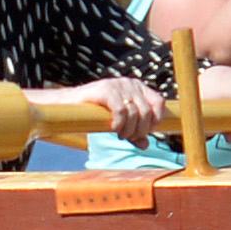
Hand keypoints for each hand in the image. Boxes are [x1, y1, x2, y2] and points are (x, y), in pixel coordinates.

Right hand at [53, 76, 169, 141]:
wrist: (71, 104)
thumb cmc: (97, 113)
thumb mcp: (120, 123)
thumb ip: (134, 133)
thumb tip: (146, 145)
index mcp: (138, 88)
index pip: (159, 102)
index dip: (155, 120)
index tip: (144, 131)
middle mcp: (131, 83)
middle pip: (146, 112)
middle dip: (139, 130)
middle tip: (128, 137)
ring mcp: (118, 85)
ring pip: (134, 113)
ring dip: (128, 130)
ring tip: (120, 135)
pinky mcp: (106, 89)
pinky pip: (120, 111)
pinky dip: (119, 124)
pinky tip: (113, 128)